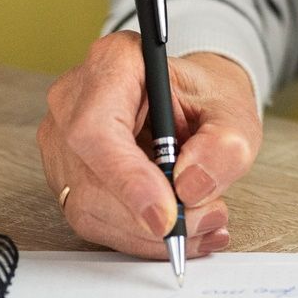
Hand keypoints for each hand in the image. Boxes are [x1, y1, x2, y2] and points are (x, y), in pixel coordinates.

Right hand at [37, 33, 261, 259]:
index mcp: (113, 62)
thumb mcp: (234, 112)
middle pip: (91, 177)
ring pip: (89, 207)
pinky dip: (140, 236)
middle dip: (149, 215)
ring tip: (202, 224)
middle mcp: (74, 99)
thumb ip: (224, 144)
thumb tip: (190, 186)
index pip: (97, 129)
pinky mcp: (66, 176)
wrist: (194, 102)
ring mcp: (63, 140)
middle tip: (204, 220)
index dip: (128, 180)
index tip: (166, 214)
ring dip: (148, 232)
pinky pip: (93, 219)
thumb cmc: (206, 98)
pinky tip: (180, 230)